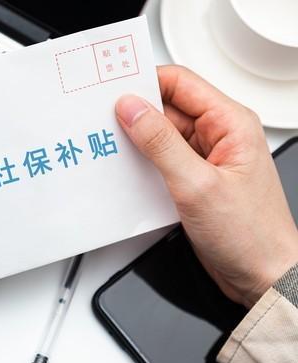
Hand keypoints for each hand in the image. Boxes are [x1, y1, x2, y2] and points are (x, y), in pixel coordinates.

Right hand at [115, 65, 297, 308]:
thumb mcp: (197, 185)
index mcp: (230, 124)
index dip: (145, 82)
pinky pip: (161, 161)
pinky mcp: (193, 180)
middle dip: (134, 114)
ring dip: (136, 142)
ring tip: (111, 149)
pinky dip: (142, 164)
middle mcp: (218, 136)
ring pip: (161, 135)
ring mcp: (205, 159)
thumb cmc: (250, 235)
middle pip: (167, 108)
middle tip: (103, 122)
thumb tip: (132, 109)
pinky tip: (127, 173)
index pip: (180, 83)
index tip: (113, 90)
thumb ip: (160, 143)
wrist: (262, 276)